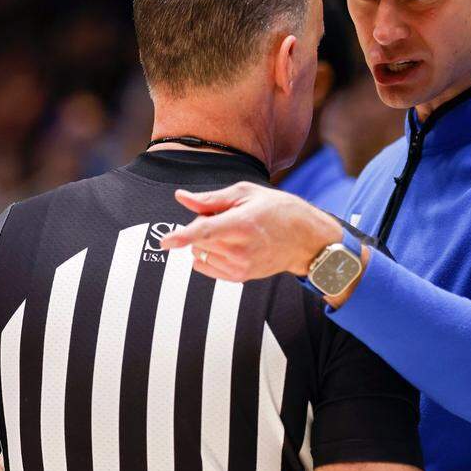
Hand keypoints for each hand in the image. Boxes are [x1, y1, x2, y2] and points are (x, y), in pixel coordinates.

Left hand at [159, 181, 342, 281]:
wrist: (305, 240)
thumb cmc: (276, 209)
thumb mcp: (245, 193)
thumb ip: (210, 199)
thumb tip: (181, 197)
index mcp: (242, 224)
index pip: (205, 232)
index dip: (182, 236)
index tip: (164, 242)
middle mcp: (240, 249)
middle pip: (197, 240)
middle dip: (201, 226)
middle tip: (225, 217)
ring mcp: (240, 267)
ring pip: (198, 254)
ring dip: (205, 242)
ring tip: (232, 232)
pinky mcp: (239, 277)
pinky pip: (205, 266)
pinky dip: (208, 255)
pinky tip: (229, 246)